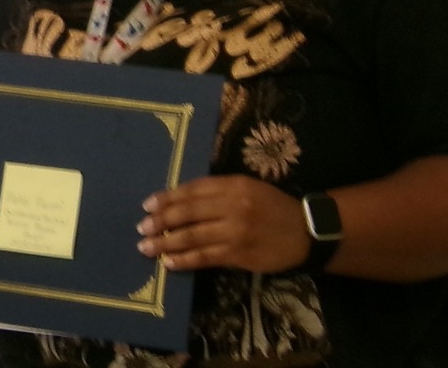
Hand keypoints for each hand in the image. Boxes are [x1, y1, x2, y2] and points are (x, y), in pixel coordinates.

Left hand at [136, 175, 310, 273]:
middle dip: (161, 220)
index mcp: (232, 185)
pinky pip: (206, 257)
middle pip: (188, 212)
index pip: (191, 190)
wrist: (305, 231)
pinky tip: (169, 263)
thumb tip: (178, 199)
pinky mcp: (240, 254)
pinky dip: (185, 260)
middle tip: (141, 227)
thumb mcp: (247, 187)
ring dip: (166, 243)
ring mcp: (235, 231)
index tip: (147, 205)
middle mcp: (232, 205)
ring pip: (192, 236)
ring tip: (146, 246)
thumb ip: (216, 190)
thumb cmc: (271, 206)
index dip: (167, 198)